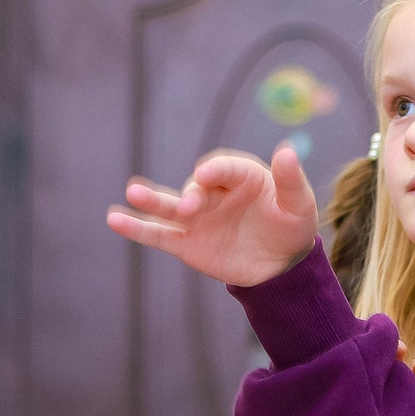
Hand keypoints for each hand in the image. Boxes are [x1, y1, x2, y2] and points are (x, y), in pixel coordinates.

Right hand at [106, 146, 319, 287]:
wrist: (281, 265)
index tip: (206, 174)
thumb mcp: (299, 205)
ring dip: (150, 200)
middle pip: (196, 189)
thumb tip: (288, 150)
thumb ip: (291, 180)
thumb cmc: (291, 226)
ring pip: (169, 207)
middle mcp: (214, 192)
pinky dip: (137, 228)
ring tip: (133, 193)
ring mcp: (196, 217)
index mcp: (241, 176)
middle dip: (191, 197)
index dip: (215, 170)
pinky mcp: (185, 242)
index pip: (225, 168)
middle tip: (188, 207)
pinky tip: (115, 220)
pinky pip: (158, 235)